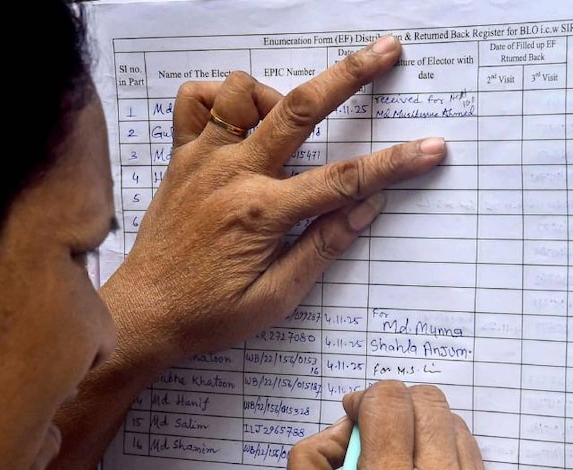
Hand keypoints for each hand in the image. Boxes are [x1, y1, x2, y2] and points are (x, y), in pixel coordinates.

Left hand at [100, 36, 445, 370]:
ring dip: (277, 95)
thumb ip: (321, 248)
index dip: (395, 163)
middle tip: (388, 51)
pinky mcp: (179, 157)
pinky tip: (242, 123)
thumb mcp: (274, 299)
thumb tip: (368, 208)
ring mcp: (201, 159)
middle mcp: (231, 175)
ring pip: (244, 92)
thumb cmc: (207, 315)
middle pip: (301, 108)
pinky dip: (222, 99)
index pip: (343, 180)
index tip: (431, 148)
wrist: (141, 315)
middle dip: (351, 76)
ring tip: (292, 122)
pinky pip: (196, 101)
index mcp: (260, 214)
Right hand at [286, 381, 513, 469]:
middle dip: (396, 409)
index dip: (365, 401)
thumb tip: (344, 428)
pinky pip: (475, 465)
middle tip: (377, 438)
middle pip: (427, 402)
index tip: (355, 419)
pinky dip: (447, 464)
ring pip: (456, 426)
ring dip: (425, 432)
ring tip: (401, 468)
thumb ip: (310, 465)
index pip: (388, 401)